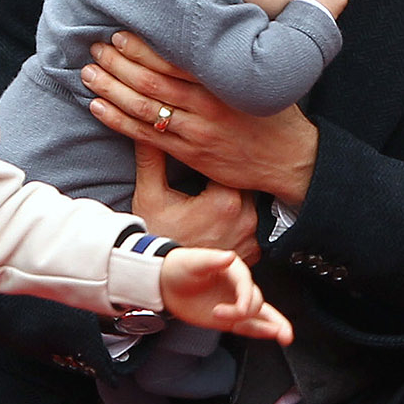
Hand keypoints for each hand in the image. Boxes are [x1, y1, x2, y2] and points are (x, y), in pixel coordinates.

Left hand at [83, 33, 318, 206]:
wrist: (290, 160)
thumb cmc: (274, 112)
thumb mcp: (260, 75)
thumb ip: (231, 54)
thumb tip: (209, 22)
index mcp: (222, 82)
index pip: (174, 60)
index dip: (142, 47)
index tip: (119, 34)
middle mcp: (206, 107)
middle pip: (151, 82)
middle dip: (118, 63)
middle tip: (95, 48)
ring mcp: (195, 132)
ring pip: (144, 108)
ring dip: (111, 89)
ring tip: (89, 73)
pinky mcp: (189, 154)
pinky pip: (146, 137)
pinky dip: (119, 121)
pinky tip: (98, 107)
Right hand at [123, 134, 259, 262]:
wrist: (161, 277)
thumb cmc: (155, 235)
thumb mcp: (151, 195)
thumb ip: (152, 158)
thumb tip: (151, 126)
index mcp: (226, 201)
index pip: (229, 166)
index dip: (216, 161)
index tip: (205, 161)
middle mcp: (246, 219)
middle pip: (244, 184)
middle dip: (228, 179)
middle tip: (208, 180)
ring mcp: (251, 239)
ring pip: (250, 204)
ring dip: (235, 200)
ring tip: (212, 201)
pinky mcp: (252, 254)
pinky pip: (252, 227)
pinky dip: (239, 222)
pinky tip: (220, 222)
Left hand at [156, 247, 291, 343]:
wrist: (166, 283)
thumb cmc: (180, 267)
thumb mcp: (194, 261)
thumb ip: (212, 260)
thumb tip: (229, 257)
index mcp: (233, 270)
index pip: (246, 285)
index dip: (246, 297)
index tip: (240, 308)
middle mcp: (238, 288)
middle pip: (254, 302)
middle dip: (244, 312)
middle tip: (220, 314)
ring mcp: (235, 304)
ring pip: (261, 315)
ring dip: (275, 325)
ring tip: (286, 336)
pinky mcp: (229, 319)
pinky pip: (249, 327)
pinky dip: (263, 332)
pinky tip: (275, 335)